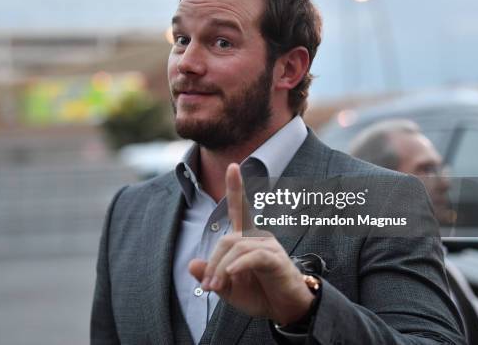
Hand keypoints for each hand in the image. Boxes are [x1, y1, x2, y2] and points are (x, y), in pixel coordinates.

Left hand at [188, 163, 314, 325]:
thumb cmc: (259, 294)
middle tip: (208, 287)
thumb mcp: (228, 288)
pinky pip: (253, 256)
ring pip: (237, 248)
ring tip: (216, 288)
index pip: (240, 209)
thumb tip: (191, 264)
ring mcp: (269, 246)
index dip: (236, 187)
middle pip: (226, 241)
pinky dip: (238, 265)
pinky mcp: (276, 259)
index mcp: (247, 239)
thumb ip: (210, 275)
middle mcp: (259, 237)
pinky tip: (232, 274)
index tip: (233, 166)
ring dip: (222, 269)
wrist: (286, 310)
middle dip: (213, 264)